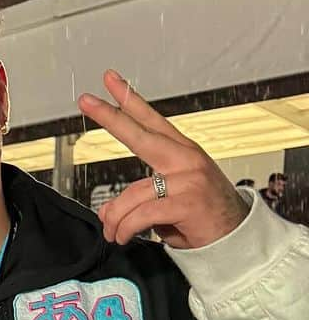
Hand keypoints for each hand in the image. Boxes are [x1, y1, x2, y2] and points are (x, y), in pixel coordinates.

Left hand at [78, 70, 249, 249]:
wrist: (233, 239)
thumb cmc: (200, 217)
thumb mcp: (166, 202)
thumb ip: (136, 199)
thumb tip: (106, 211)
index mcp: (182, 152)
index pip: (152, 121)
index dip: (130, 100)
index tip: (111, 80)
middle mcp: (186, 159)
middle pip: (140, 135)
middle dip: (110, 117)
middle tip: (86, 101)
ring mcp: (188, 179)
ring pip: (131, 195)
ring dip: (116, 220)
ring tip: (113, 233)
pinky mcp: (187, 202)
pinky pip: (141, 216)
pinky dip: (126, 230)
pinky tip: (123, 237)